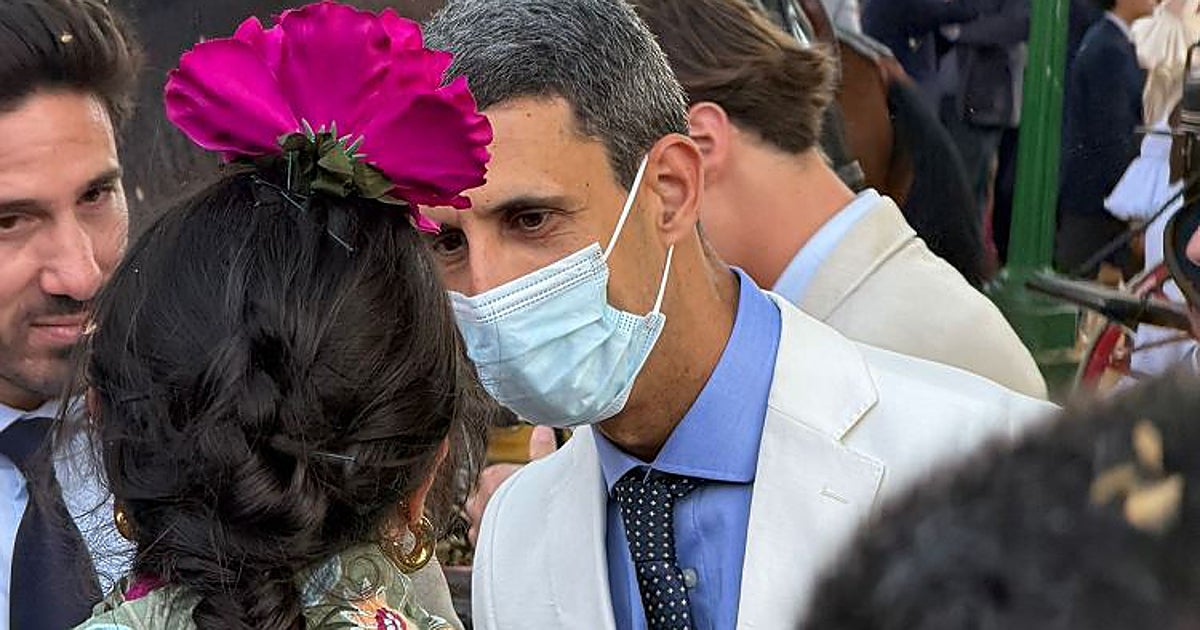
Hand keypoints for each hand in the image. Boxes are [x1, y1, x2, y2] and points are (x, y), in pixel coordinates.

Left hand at [466, 426, 557, 546]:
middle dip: (499, 500)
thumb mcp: (546, 470)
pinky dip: (495, 540)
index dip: (511, 480)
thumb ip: (542, 449)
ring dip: (495, 520)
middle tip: (521, 506)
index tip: (524, 486)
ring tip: (517, 526)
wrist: (533, 542)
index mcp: (492, 477)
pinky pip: (483, 540)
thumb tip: (542, 429)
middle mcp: (478, 500)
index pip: (494, 474)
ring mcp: (476, 524)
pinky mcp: (479, 547)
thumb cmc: (538, 505)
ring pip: (481, 518)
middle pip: (485, 495)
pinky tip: (512, 541)